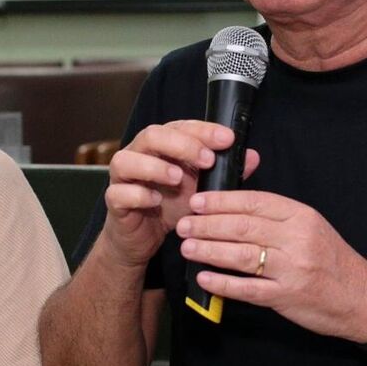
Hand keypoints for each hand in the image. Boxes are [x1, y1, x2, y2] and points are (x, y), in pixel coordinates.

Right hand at [100, 121, 259, 267]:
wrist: (142, 238)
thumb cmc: (169, 206)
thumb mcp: (202, 190)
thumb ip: (226, 173)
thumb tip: (252, 157)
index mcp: (161, 146)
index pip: (180, 127)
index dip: (203, 130)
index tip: (227, 139)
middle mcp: (138, 154)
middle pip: (151, 135)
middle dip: (181, 144)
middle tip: (207, 160)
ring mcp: (122, 177)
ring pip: (126, 160)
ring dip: (154, 167)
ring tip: (177, 178)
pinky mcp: (114, 200)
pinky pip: (118, 192)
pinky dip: (137, 194)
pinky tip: (155, 201)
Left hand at [176, 190, 366, 341]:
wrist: (364, 300)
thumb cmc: (333, 261)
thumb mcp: (311, 228)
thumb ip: (277, 217)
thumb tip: (234, 208)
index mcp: (302, 216)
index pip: (254, 202)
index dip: (222, 201)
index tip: (198, 202)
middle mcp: (297, 238)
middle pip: (243, 226)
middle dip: (208, 224)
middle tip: (184, 224)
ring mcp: (293, 269)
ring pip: (242, 255)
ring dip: (209, 250)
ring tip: (187, 247)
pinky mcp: (287, 297)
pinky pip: (248, 289)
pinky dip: (223, 284)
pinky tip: (204, 278)